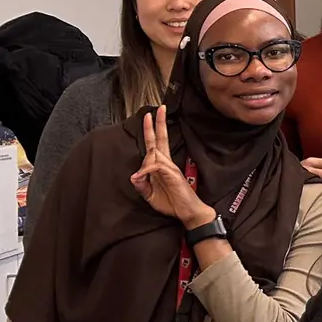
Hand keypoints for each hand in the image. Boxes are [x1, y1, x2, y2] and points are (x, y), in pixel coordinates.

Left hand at [129, 107, 212, 227]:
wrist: (187, 212)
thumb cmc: (172, 202)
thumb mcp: (150, 194)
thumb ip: (141, 185)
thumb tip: (133, 176)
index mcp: (162, 166)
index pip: (156, 144)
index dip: (153, 129)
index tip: (150, 115)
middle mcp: (167, 163)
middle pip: (160, 140)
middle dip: (158, 124)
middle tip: (157, 109)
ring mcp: (170, 168)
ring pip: (153, 154)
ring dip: (145, 163)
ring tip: (141, 179)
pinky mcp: (172, 174)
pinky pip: (155, 166)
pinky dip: (146, 170)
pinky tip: (140, 177)